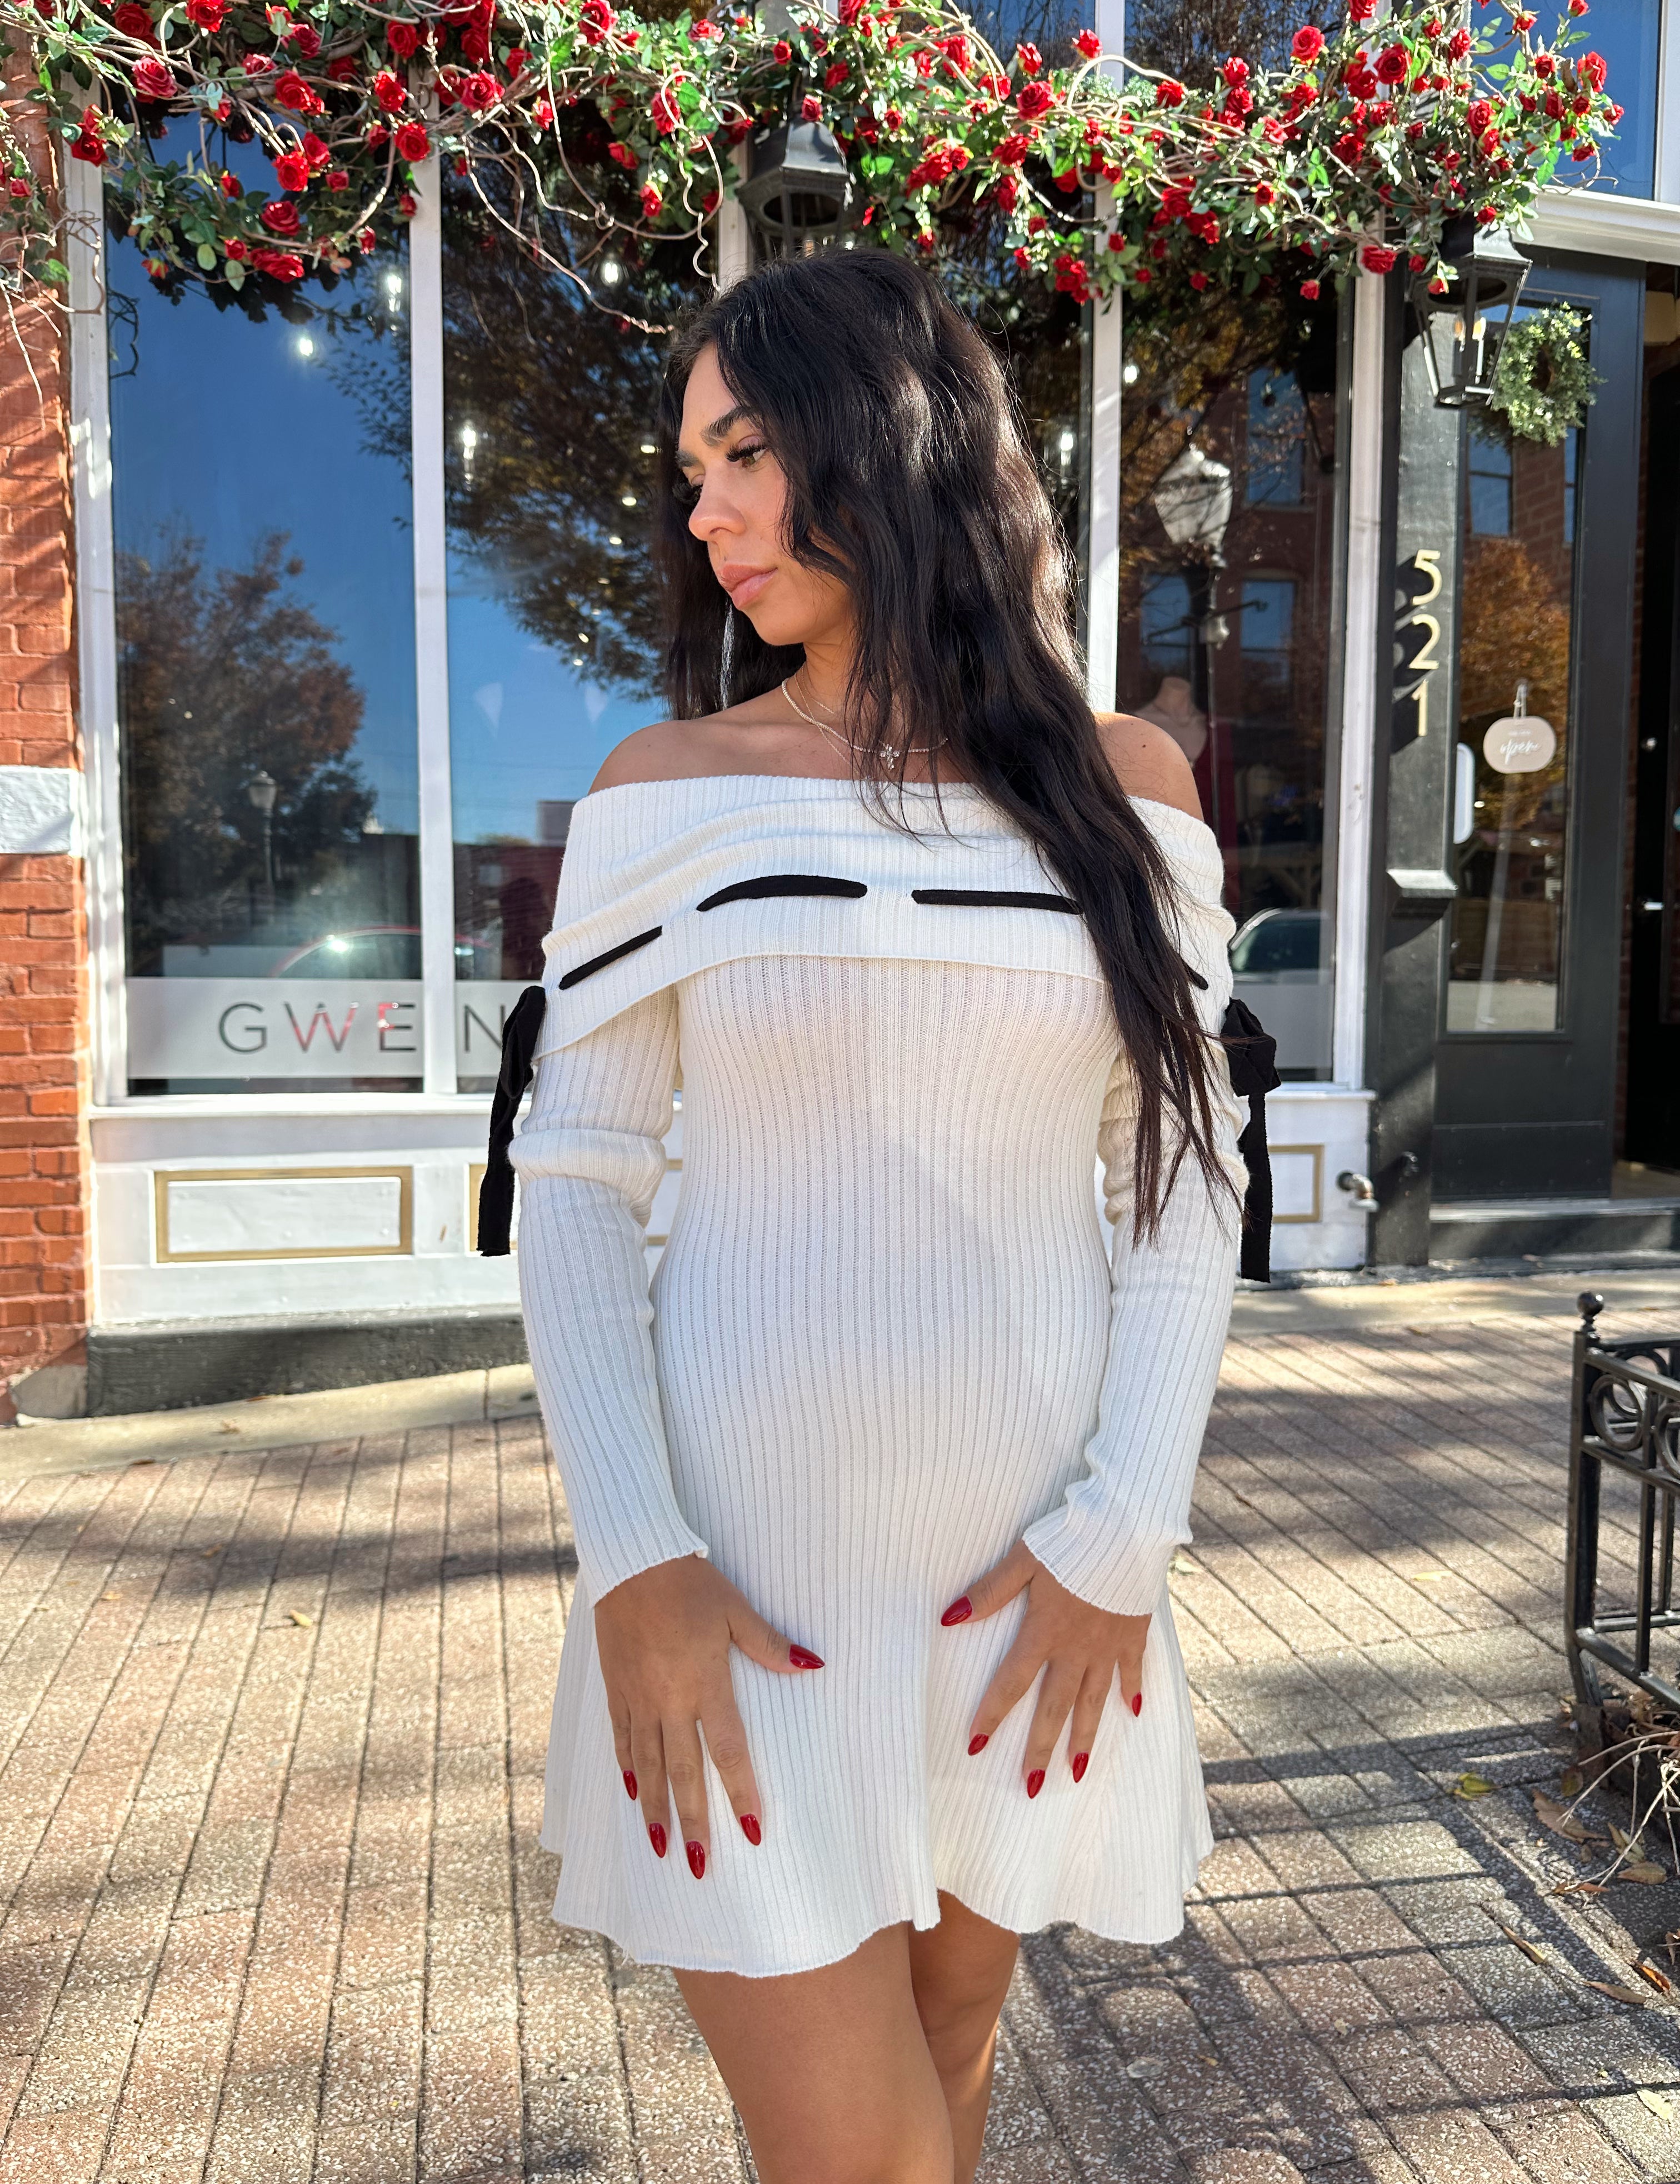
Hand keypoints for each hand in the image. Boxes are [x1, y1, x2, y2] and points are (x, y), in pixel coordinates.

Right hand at [595, 1553, 822, 1876]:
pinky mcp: (616, 1688)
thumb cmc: (691, 1583)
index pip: (727, 1751)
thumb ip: (770, 1645)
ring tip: (661, 1847)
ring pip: (646, 1765)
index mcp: (704, 1684)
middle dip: (693, 1821)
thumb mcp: (736, 1610)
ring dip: (655, 1809)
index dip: (740, 1794)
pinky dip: (627, 1769)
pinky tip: (631, 1794)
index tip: (751, 1832)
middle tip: (699, 1865)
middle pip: (682, 1772)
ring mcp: (638, 1697)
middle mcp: (669, 1700)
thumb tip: (813, 1665)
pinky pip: (621, 1738)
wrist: (633, 1559)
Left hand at [941, 1543, 1148, 1793]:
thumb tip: (949, 1618)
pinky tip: (1133, 1712)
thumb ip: (990, 1592)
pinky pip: (1133, 1671)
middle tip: (1031, 1787)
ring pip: (1093, 1702)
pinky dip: (1132, 1692)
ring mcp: (1108, 1646)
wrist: (1128, 1528)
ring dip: (1083, 1738)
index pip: (1011, 1683)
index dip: (991, 1716)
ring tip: (1076, 1772)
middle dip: (1041, 1749)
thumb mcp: (1023, 1560)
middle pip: (1054, 1708)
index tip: (975, 1747)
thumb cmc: (1071, 1539)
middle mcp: (1076, 1649)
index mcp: (1044, 1632)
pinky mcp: (1134, 1634)